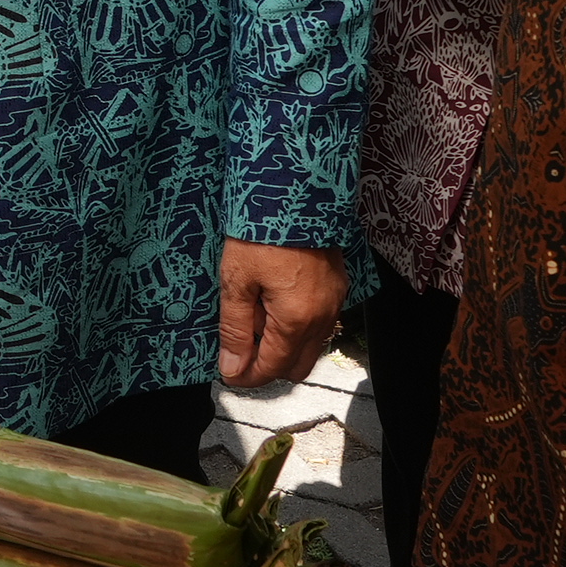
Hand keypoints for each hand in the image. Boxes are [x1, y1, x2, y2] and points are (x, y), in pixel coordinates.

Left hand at [216, 240, 343, 386]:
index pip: (272, 368)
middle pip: (297, 366)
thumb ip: (234, 329)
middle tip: (240, 347)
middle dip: (269, 366)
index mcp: (296, 320)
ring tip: (255, 316)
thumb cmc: (263, 231)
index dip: (247, 376)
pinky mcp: (337, 285)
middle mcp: (322, 316)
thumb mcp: (237, 280)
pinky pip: (319, 322)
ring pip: (311, 345)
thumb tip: (232, 367)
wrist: (295, 190)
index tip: (228, 372)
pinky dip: (298, 326)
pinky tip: (274, 302)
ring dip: (284, 345)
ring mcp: (334, 301)